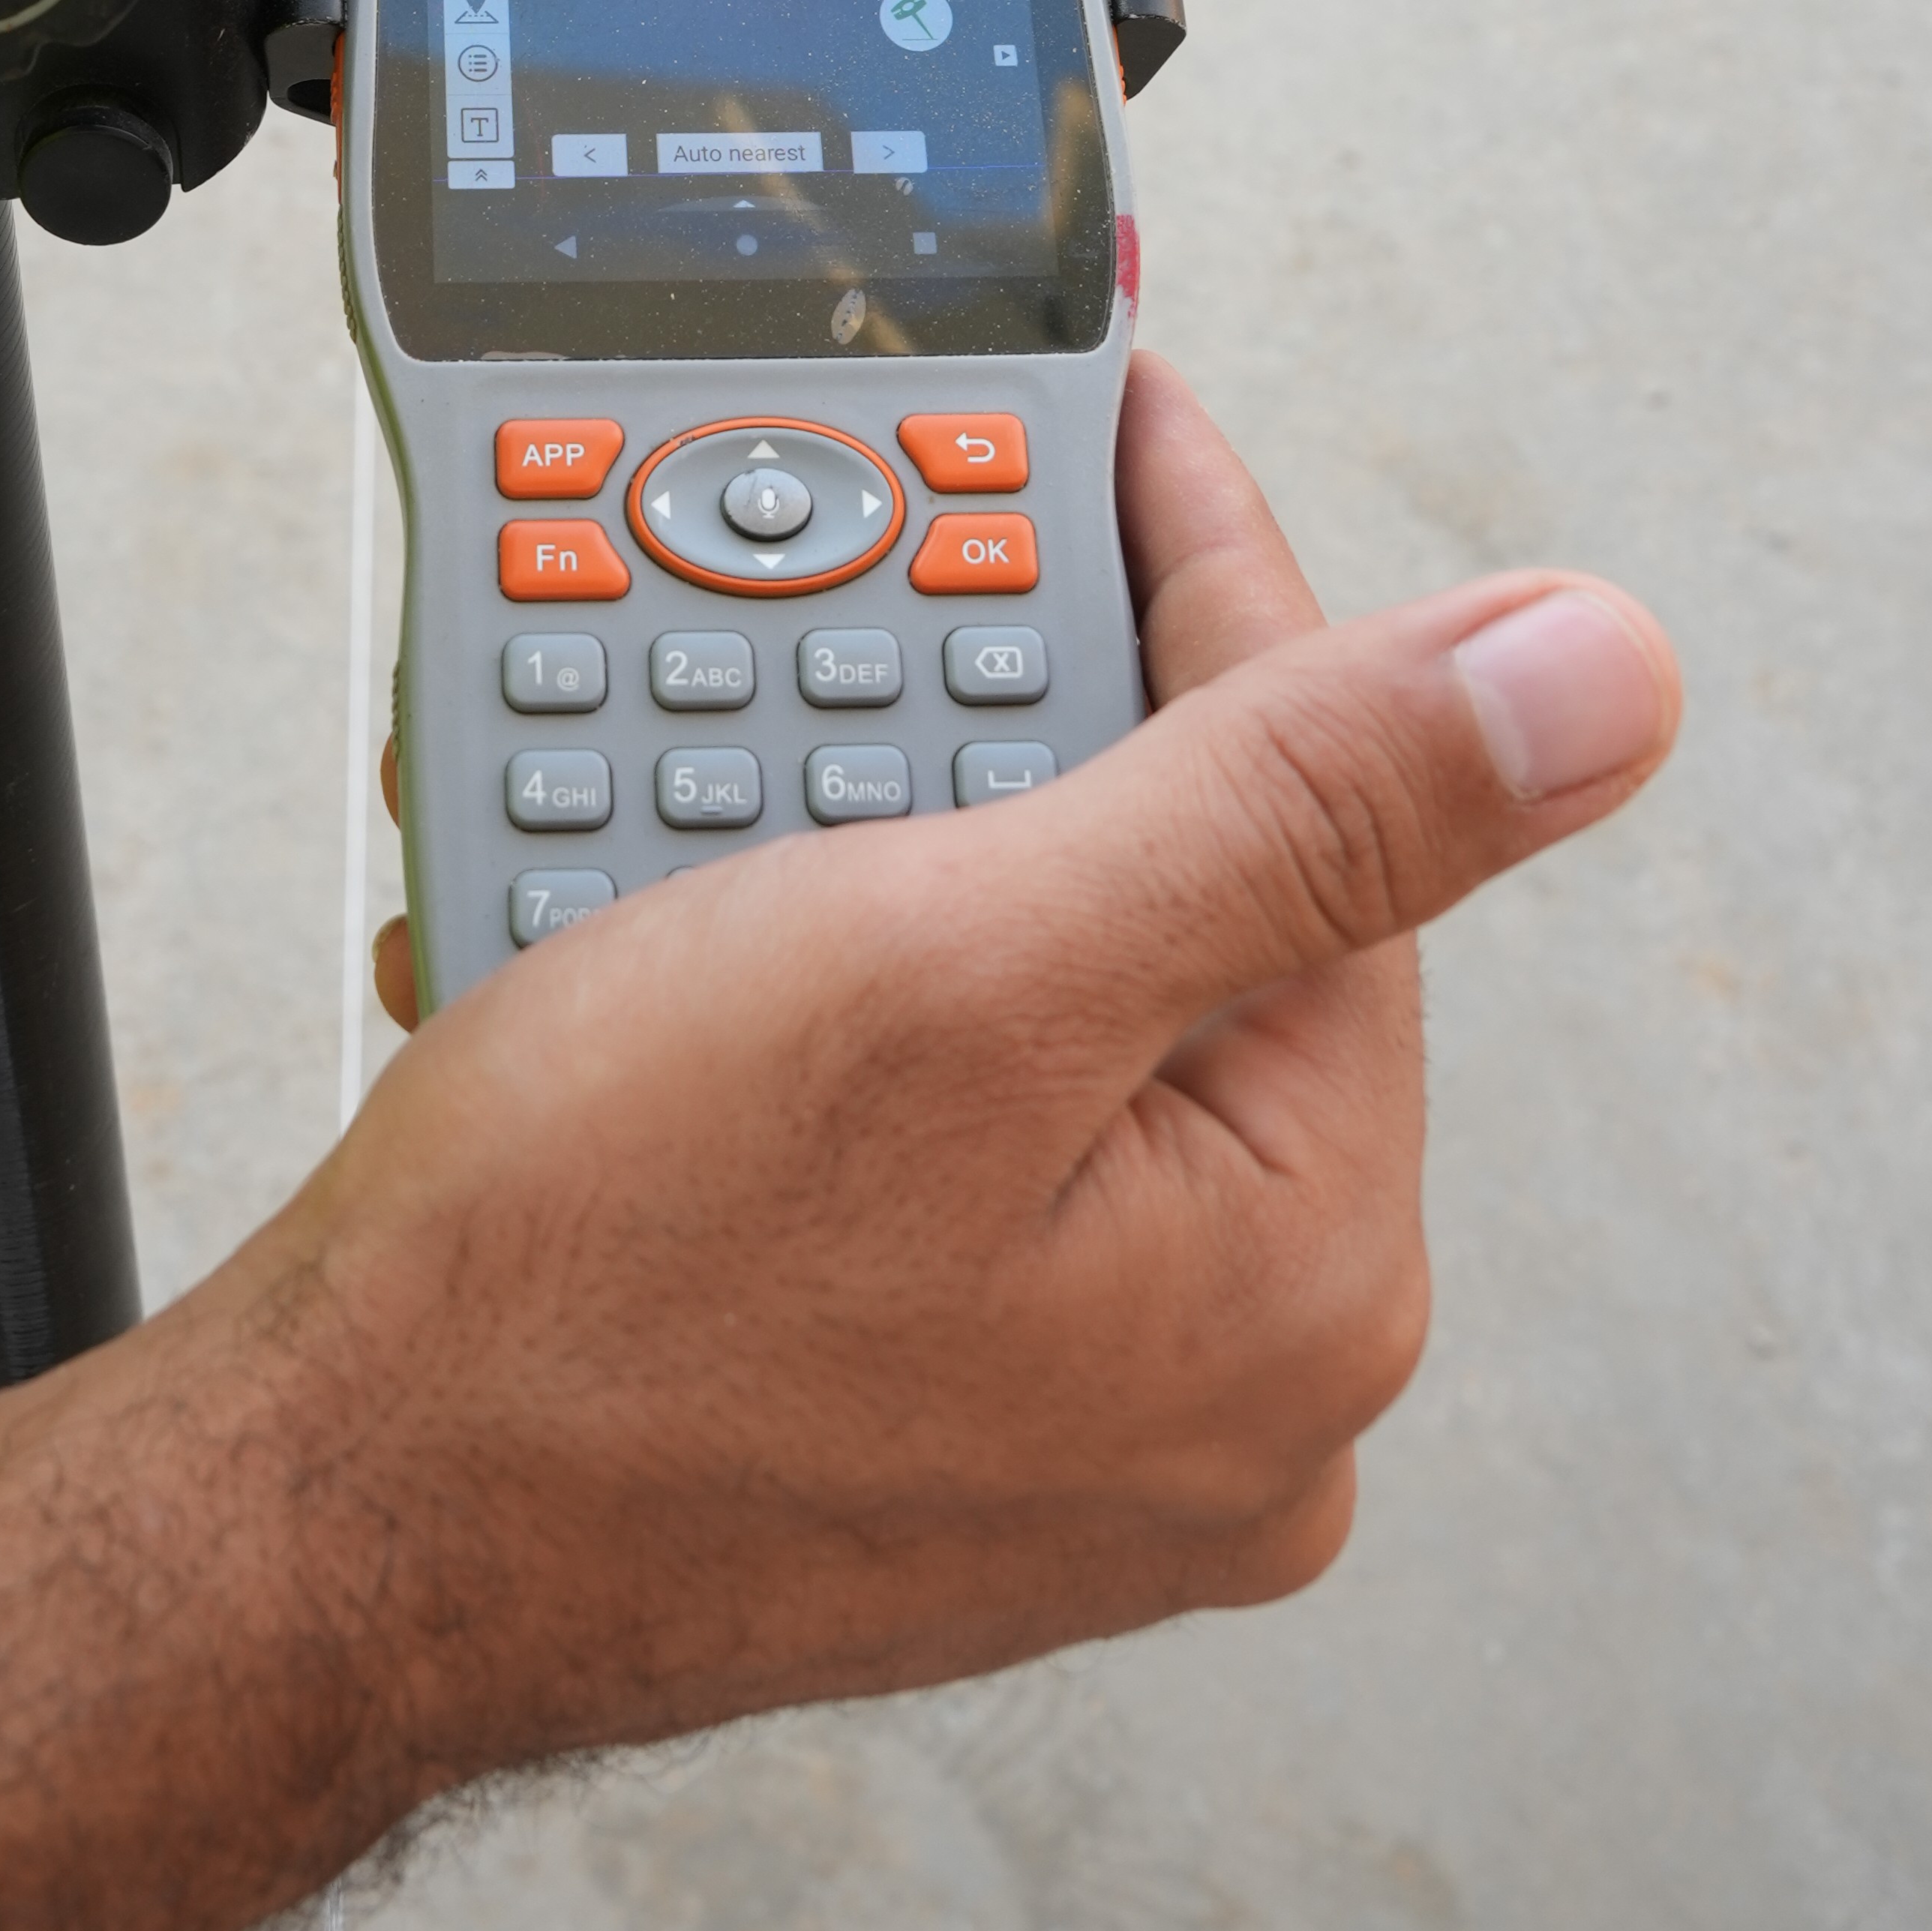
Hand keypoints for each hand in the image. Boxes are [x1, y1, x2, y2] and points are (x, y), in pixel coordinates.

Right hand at [307, 357, 1679, 1770]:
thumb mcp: (970, 967)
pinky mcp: (932, 1411)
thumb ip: (1295, 800)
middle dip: (984, 720)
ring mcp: (1082, 1409)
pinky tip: (678, 938)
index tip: (1113, 405)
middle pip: (1174, 902)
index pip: (1317, 807)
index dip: (1193, 567)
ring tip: (703, 784)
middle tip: (837, 596)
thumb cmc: (592, 1291)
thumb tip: (1603, 675)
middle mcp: (1240, 1370)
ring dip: (874, 846)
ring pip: (1027, 999)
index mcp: (1313, 1268)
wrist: (328, 1524)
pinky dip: (812, 993)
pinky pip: (925, 1123)